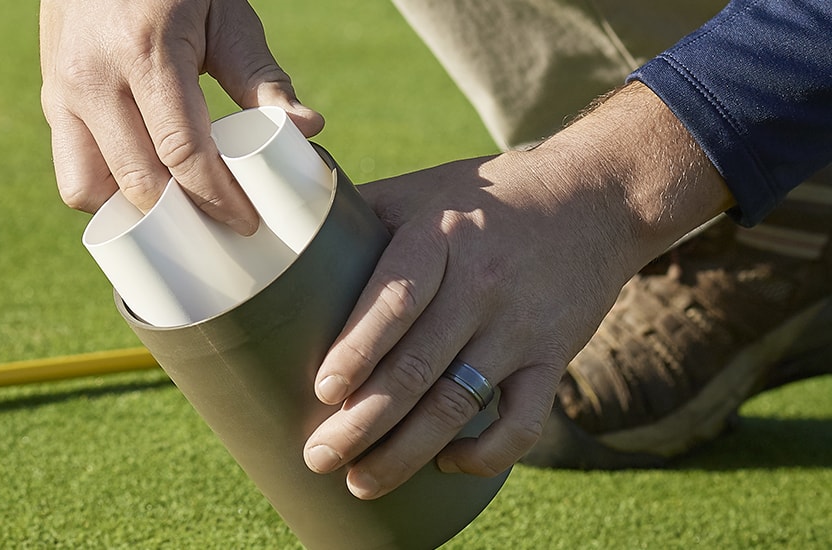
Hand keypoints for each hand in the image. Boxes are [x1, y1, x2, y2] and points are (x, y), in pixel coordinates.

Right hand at [38, 0, 323, 234]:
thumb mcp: (225, 14)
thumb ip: (262, 76)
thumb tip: (308, 130)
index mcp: (145, 53)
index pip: (182, 154)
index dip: (217, 198)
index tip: (245, 221)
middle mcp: (93, 78)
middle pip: (138, 183)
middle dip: (183, 217)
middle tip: (220, 226)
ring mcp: (62, 91)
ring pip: (88, 189)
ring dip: (132, 210)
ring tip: (175, 207)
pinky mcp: (50, 99)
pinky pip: (71, 170)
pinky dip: (106, 189)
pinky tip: (142, 183)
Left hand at [302, 82, 734, 498]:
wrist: (593, 197)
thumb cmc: (482, 197)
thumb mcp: (419, 189)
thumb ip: (354, 212)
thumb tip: (273, 228)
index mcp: (437, 237)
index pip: (396, 299)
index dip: (358, 349)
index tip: (322, 390)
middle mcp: (480, 284)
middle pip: (418, 367)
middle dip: (363, 423)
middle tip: (318, 457)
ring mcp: (518, 327)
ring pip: (460, 404)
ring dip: (408, 452)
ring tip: (362, 483)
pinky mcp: (552, 357)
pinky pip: (523, 421)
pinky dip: (485, 453)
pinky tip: (446, 465)